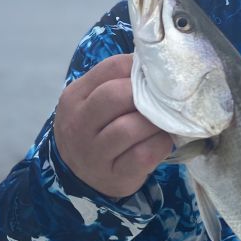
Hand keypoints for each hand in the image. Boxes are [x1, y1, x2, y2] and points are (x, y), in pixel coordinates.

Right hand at [52, 54, 172, 198]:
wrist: (80, 178)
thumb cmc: (96, 130)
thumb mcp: (92, 103)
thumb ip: (116, 82)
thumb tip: (157, 62)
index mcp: (75, 97)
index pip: (110, 68)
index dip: (140, 67)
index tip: (155, 74)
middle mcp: (79, 124)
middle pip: (116, 95)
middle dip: (146, 94)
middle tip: (164, 98)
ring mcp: (94, 152)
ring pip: (129, 127)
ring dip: (155, 122)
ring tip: (165, 121)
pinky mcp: (114, 175)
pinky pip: (142, 155)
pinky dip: (160, 145)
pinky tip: (163, 141)